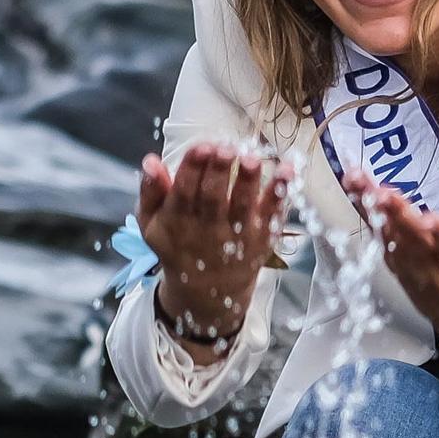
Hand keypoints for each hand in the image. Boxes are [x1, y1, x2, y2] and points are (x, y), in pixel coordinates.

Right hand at [138, 142, 291, 337]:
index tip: (201, 147)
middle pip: (213, 197)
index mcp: (178, 221)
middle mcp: (208, 229)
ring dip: (248, 181)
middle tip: (225, 148)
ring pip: (243, 206)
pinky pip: (273, 214)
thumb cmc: (178, 245)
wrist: (208, 291)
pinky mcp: (262, 238)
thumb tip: (151, 160)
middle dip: (219, 171)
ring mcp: (237, 235)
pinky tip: (287, 171)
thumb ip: (151, 191)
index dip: (192, 168)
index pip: (184, 191)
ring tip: (250, 159)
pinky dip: (280, 193)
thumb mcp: (152, 223)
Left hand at [341, 167, 438, 364]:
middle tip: (379, 191)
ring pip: (392, 242)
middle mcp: (437, 273)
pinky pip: (383, 247)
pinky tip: (358, 198)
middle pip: (414, 242)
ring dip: (373, 212)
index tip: (429, 219)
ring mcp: (415, 276)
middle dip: (397, 215)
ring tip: (356, 181)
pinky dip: (370, 222)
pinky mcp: (402, 276)